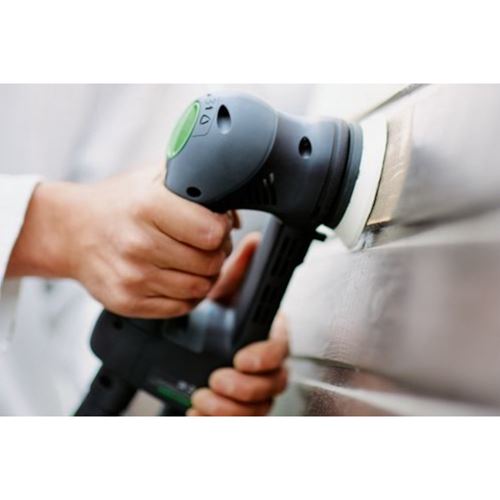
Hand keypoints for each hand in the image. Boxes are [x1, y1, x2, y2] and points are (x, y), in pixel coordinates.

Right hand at [7, 167, 234, 317]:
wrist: (73, 231)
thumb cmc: (119, 204)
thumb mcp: (155, 177)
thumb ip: (197, 184)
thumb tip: (233, 215)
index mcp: (148, 206)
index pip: (212, 232)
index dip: (221, 229)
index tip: (216, 225)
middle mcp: (139, 244)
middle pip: (210, 263)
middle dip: (217, 253)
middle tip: (206, 245)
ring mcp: (132, 277)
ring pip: (200, 288)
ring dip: (205, 275)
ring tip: (193, 260)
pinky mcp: (128, 302)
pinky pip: (181, 307)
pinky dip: (188, 295)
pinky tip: (177, 277)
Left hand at [187, 233, 288, 415]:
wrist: (199, 344)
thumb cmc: (220, 319)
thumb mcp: (225, 294)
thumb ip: (239, 270)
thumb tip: (254, 241)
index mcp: (267, 338)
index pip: (279, 351)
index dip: (264, 358)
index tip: (242, 358)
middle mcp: (265, 367)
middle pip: (272, 386)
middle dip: (244, 388)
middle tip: (216, 381)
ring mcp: (253, 391)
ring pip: (257, 410)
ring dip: (230, 409)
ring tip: (202, 399)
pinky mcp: (237, 410)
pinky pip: (237, 423)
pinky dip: (217, 423)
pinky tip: (198, 414)